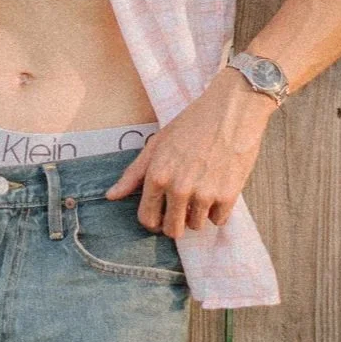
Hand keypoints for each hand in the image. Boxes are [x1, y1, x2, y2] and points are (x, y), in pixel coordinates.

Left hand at [103, 72, 276, 238]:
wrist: (230, 111)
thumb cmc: (192, 123)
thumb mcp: (157, 144)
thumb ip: (133, 174)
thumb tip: (110, 196)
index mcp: (157, 176)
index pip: (147, 219)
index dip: (153, 221)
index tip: (161, 215)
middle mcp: (178, 189)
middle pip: (172, 230)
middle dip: (175, 222)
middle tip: (182, 206)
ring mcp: (203, 194)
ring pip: (196, 226)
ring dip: (198, 215)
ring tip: (201, 190)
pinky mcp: (227, 196)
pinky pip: (219, 221)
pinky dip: (218, 210)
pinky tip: (217, 188)